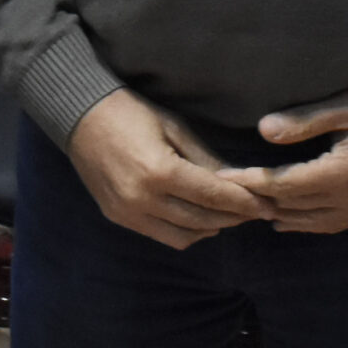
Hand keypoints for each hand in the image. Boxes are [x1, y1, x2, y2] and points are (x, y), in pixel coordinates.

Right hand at [65, 89, 270, 249]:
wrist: (78, 115)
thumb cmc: (129, 111)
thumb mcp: (173, 126)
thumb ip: (204, 158)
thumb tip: (237, 181)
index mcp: (160, 171)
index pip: (214, 195)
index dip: (245, 202)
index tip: (268, 205)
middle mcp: (144, 199)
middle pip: (204, 220)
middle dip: (235, 216)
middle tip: (257, 211)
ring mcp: (129, 212)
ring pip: (185, 236)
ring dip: (212, 227)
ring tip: (230, 215)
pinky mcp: (118, 218)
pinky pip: (162, 235)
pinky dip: (186, 232)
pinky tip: (199, 220)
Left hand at [223, 78, 347, 233]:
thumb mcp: (346, 106)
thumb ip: (304, 122)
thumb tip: (262, 131)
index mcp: (344, 172)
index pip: (285, 185)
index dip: (252, 182)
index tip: (224, 177)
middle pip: (295, 207)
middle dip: (260, 200)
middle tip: (227, 194)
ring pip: (314, 222)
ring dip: (282, 215)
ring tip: (251, 207)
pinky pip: (334, 224)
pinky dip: (307, 224)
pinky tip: (290, 219)